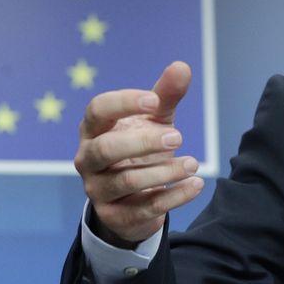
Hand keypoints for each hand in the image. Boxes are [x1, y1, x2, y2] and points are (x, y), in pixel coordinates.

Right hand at [74, 61, 204, 245]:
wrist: (132, 199)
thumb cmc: (139, 148)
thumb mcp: (153, 120)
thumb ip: (165, 96)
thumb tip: (182, 67)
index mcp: (93, 129)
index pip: (97, 110)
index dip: (123, 102)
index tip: (154, 100)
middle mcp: (88, 159)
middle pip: (105, 150)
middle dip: (143, 142)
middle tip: (178, 137)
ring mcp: (98, 190)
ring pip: (126, 181)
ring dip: (164, 172)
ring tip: (193, 163)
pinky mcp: (115, 216)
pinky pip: (145, 208)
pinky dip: (173, 196)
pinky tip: (195, 184)